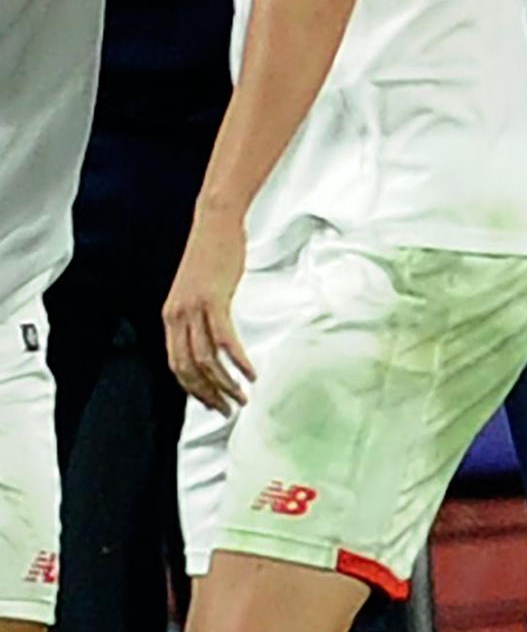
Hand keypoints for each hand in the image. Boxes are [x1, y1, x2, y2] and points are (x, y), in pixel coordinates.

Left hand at [163, 209, 255, 413]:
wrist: (214, 222)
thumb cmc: (211, 253)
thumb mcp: (197, 289)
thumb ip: (199, 313)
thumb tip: (211, 335)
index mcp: (170, 317)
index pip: (176, 365)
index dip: (193, 389)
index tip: (211, 402)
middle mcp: (177, 317)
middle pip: (188, 369)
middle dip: (208, 394)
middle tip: (227, 409)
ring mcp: (194, 310)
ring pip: (206, 360)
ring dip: (225, 383)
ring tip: (242, 396)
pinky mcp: (214, 301)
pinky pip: (224, 340)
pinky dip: (238, 361)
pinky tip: (251, 373)